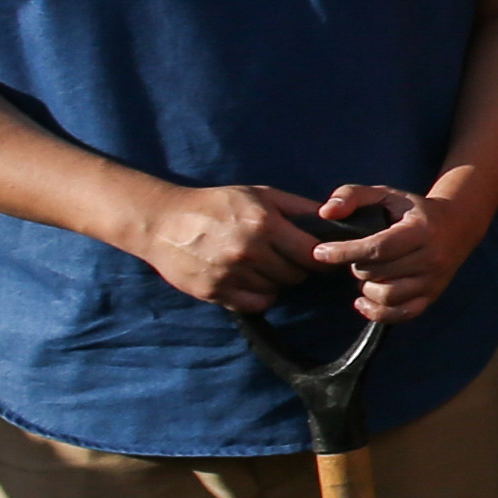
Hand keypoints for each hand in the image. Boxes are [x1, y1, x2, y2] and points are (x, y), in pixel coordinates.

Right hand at [123, 181, 324, 312]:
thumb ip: (298, 206)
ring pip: (277, 290)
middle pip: (297, 275)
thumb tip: (333, 217)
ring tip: (263, 265)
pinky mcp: (216, 292)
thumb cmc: (216, 204)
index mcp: (264, 224)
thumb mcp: (259, 194)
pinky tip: (251, 280)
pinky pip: (256, 303)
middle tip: (286, 258)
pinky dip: (259, 295)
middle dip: (297, 268)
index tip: (317, 256)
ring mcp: (231, 274)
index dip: (320, 257)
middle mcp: (250, 251)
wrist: (163, 222)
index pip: (312, 254)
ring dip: (277, 281)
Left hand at [307, 178, 490, 321]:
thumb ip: (352, 195)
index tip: (320, 252)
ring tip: (364, 274)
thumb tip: (325, 214)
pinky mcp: (432, 296)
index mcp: (421, 230)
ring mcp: (433, 281)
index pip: (377, 248)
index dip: (344, 252)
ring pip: (387, 296)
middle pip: (378, 273)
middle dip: (356, 266)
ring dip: (365, 287)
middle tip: (353, 256)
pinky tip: (363, 301)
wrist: (458, 225)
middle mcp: (431, 258)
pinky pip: (401, 314)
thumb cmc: (413, 210)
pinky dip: (377, 312)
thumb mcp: (386, 194)